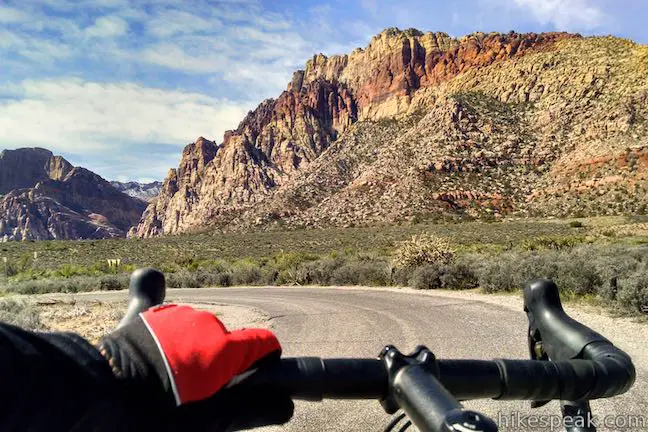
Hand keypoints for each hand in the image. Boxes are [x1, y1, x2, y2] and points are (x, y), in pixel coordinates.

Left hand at [98, 304, 293, 430]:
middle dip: (217, 364)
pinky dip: (168, 337)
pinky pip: (169, 318)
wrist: (94, 391)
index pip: (264, 345)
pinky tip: (153, 354)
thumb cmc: (154, 412)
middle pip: (227, 343)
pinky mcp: (150, 313)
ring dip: (190, 353)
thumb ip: (250, 410)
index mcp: (223, 348)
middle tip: (191, 394)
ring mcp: (176, 315)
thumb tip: (285, 405)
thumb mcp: (207, 420)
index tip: (252, 381)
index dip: (265, 363)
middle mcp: (205, 323)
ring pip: (197, 334)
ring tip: (163, 381)